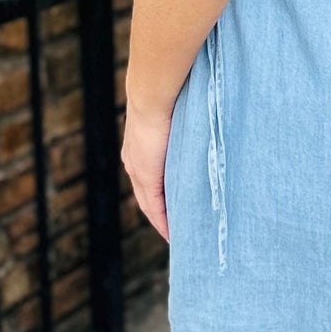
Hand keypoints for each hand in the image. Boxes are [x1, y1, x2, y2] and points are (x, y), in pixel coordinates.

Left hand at [122, 95, 172, 242]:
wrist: (152, 94)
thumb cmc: (167, 98)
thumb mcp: (173, 117)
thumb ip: (180, 128)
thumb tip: (197, 122)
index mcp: (138, 150)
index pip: (146, 181)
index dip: (156, 198)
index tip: (168, 211)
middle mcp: (133, 162)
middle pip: (145, 198)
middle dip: (158, 216)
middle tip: (174, 231)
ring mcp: (137, 170)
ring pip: (149, 204)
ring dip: (161, 221)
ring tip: (176, 236)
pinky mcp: (146, 175)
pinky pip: (154, 206)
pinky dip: (162, 221)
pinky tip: (172, 234)